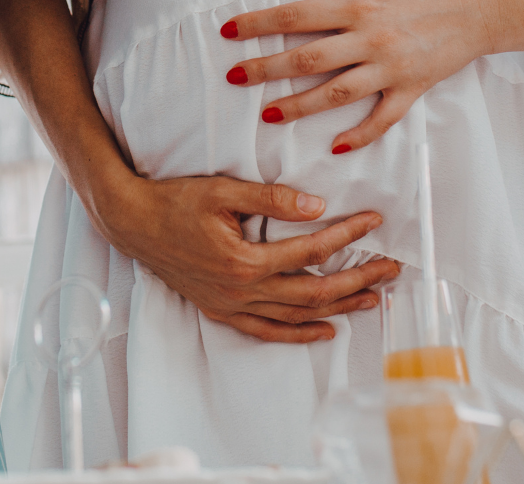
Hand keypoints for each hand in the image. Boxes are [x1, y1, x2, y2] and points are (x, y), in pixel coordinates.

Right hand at [89, 170, 400, 342]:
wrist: (132, 223)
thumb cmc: (175, 201)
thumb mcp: (223, 190)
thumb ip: (271, 199)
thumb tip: (317, 206)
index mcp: (245, 260)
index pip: (312, 251)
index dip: (348, 235)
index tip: (374, 221)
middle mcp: (242, 290)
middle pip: (315, 292)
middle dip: (358, 280)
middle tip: (391, 269)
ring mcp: (231, 305)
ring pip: (296, 316)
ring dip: (338, 308)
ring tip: (373, 298)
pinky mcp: (221, 310)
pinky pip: (266, 331)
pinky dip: (298, 334)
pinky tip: (325, 331)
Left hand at [224, 0, 495, 150]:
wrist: (484, 3)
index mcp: (360, 3)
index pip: (296, 15)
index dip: (258, 23)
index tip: (229, 31)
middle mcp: (372, 39)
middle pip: (307, 59)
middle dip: (265, 69)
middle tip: (233, 78)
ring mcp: (392, 68)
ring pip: (336, 94)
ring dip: (299, 106)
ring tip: (268, 113)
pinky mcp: (412, 88)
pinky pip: (382, 119)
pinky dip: (359, 135)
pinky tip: (334, 147)